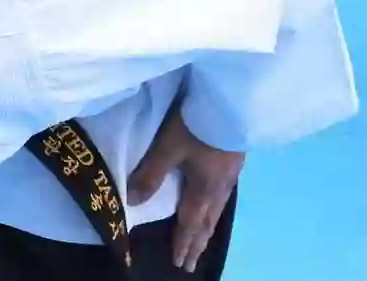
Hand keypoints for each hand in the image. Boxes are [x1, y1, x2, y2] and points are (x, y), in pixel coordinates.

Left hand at [127, 104, 244, 270]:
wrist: (233, 103)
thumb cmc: (197, 125)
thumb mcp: (168, 148)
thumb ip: (151, 174)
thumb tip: (132, 202)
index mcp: (202, 189)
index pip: (190, 222)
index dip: (183, 242)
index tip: (179, 262)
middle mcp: (218, 188)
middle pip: (207, 222)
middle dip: (197, 243)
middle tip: (191, 263)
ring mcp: (230, 175)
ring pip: (217, 210)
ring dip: (207, 229)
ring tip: (203, 242)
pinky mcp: (235, 162)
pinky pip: (223, 197)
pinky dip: (216, 211)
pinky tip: (216, 205)